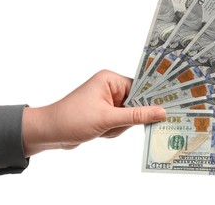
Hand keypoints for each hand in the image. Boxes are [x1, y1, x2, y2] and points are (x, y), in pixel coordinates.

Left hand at [22, 70, 165, 156]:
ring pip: (128, 117)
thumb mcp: (108, 118)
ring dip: (117, 127)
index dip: (150, 100)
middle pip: (135, 104)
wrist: (49, 133)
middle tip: (115, 124)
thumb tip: (162, 112)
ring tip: (103, 129)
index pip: (139, 87)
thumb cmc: (73, 119)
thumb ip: (137, 115)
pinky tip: (100, 132)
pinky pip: (119, 123)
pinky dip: (112, 131)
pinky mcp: (104, 114)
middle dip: (126, 119)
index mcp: (110, 80)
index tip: (165, 109)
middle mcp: (109, 88)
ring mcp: (107, 102)